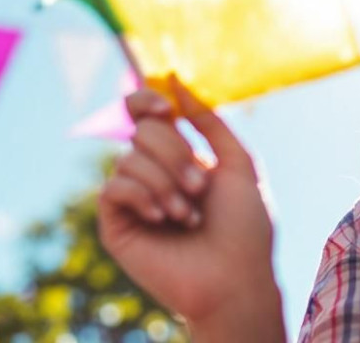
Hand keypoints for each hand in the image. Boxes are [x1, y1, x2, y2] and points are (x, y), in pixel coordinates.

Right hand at [97, 75, 280, 331]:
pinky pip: (112, 187)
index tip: (165, 107)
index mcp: (180, 156)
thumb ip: (210, 121)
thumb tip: (175, 81)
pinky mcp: (116, 225)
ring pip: (128, 158)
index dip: (146, 100)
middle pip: (142, 131)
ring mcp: (134, 199)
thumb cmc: (246, 227)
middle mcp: (153, 173)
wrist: (236, 278)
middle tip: (200, 187)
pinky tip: (163, 219)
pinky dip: (142, 196)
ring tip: (188, 216)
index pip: (145, 114)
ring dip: (166, 183)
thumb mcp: (240, 164)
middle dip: (175, 154)